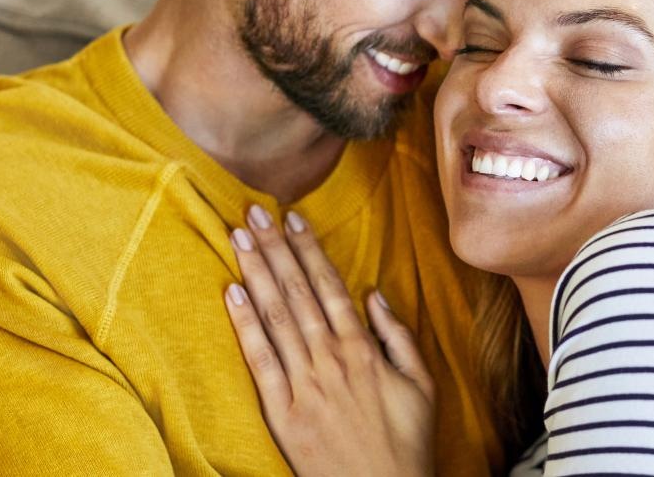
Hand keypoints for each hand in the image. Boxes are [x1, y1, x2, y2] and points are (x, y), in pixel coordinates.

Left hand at [223, 205, 434, 476]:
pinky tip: (232, 294)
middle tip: (253, 212)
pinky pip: (259, 361)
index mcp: (364, 350)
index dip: (309, 250)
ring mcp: (303, 385)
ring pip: (275, 317)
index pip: (330, 287)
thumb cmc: (406, 442)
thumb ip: (398, 337)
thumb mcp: (422, 384)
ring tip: (239, 238)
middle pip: (297, 293)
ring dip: (256, 273)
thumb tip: (374, 296)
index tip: (292, 218)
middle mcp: (330, 360)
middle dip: (275, 249)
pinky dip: (244, 325)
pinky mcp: (282, 412)